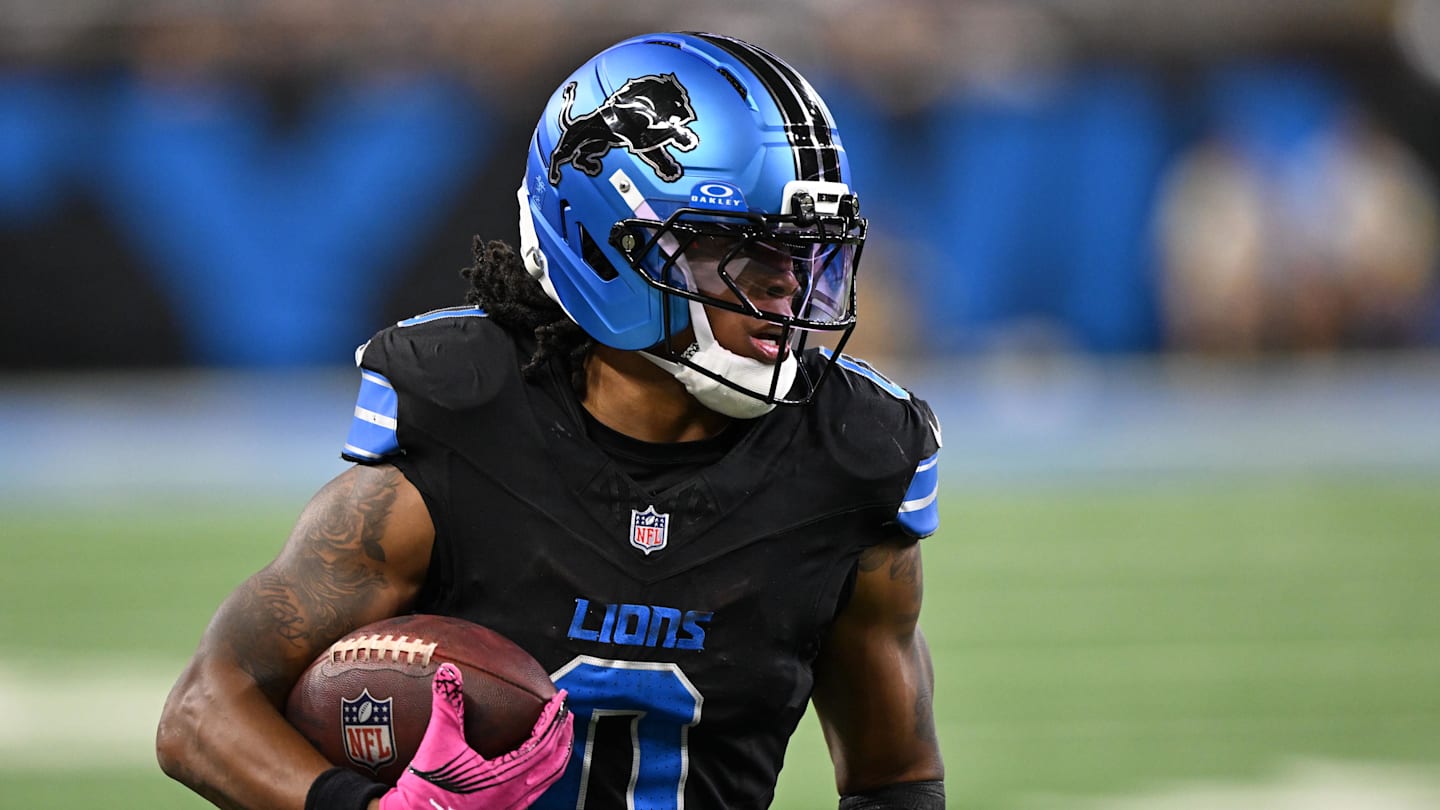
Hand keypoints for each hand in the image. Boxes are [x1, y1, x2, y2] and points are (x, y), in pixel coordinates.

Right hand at [379, 663, 572, 809]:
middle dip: (563, 737)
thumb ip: (446, 705)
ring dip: (556, 755)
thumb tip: (448, 672)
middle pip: (554, 763)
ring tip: (558, 736)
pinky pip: (534, 791)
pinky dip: (542, 772)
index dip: (554, 720)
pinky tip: (534, 764)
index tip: (561, 701)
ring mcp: (509, 806)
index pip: (542, 744)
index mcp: (504, 778)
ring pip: (547, 780)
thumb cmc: (425, 789)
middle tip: (567, 715)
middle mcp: (513, 795)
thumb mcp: (437, 743)